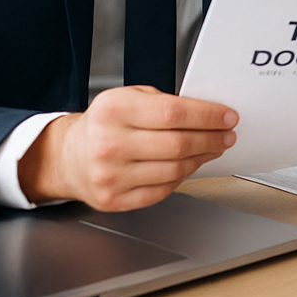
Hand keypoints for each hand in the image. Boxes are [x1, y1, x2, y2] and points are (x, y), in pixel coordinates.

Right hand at [18, 85, 237, 211]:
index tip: (228, 116)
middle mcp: (109, 144)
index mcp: (114, 110)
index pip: (173, 113)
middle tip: (227, 135)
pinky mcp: (114, 199)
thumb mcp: (127, 97)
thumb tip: (208, 113)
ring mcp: (110, 175)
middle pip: (178, 144)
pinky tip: (188, 165)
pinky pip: (162, 190)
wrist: (68, 157)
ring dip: (201, 158)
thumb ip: (163, 102)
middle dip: (211, 139)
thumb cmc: (104, 124)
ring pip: (174, 169)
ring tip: (212, 148)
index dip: (208, 116)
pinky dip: (181, 177)